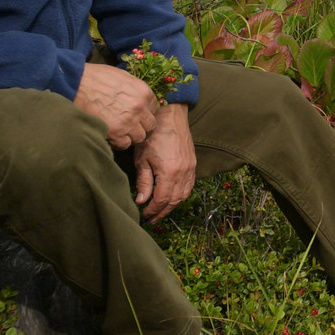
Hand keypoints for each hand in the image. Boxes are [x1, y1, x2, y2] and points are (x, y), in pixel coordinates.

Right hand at [75, 61, 157, 149]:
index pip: (153, 109)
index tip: (136, 115)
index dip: (144, 113)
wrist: (77, 83)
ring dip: (130, 136)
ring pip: (139, 137)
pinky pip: (125, 144)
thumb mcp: (123, 77)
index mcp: (144, 92)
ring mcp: (129, 121)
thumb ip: (134, 90)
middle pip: (150, 125)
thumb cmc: (96, 77)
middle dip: (140, 126)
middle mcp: (140, 107)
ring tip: (119, 131)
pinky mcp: (116, 132)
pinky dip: (119, 142)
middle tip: (129, 126)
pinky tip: (111, 135)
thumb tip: (138, 98)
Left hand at [134, 103, 196, 223]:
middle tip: (152, 218)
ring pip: (184, 195)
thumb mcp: (142, 159)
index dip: (152, 210)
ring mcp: (190, 168)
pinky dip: (181, 195)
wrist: (171, 116)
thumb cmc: (153, 135)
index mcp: (170, 173)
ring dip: (172, 205)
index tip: (144, 214)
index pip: (162, 200)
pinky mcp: (193, 163)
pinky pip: (189, 185)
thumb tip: (141, 201)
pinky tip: (172, 197)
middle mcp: (183, 173)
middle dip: (163, 212)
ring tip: (161, 210)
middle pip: (174, 200)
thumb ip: (143, 181)